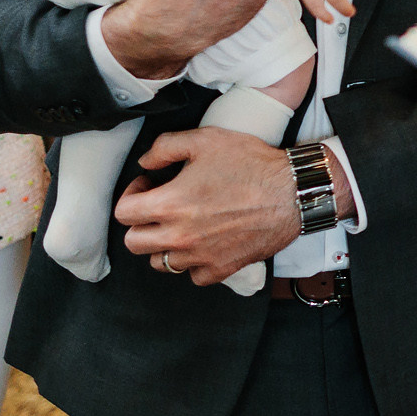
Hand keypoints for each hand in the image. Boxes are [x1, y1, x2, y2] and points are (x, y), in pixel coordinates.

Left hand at [114, 128, 299, 285]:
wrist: (293, 193)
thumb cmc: (252, 165)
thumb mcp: (205, 140)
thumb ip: (165, 147)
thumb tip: (145, 162)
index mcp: (170, 204)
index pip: (123, 213)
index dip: (131, 195)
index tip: (148, 187)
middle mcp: (179, 236)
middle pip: (134, 243)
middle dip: (141, 223)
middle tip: (159, 207)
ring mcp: (200, 257)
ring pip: (160, 262)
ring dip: (164, 244)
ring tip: (181, 226)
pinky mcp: (221, 268)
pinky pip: (193, 276)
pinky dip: (194, 263)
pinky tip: (204, 243)